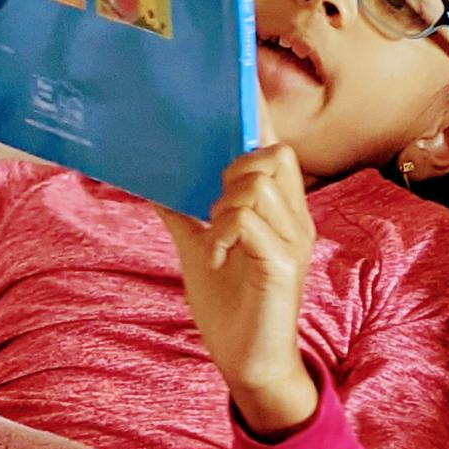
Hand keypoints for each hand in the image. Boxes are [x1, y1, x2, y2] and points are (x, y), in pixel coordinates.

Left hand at [156, 142, 318, 435]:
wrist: (250, 366)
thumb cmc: (232, 310)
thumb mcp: (200, 251)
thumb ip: (185, 216)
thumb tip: (152, 183)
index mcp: (280, 212)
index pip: (277, 149)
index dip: (261, 115)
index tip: (242, 83)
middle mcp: (296, 221)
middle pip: (275, 155)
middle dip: (235, 168)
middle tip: (212, 207)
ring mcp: (294, 243)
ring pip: (260, 183)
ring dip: (226, 202)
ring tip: (216, 237)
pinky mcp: (285, 266)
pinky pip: (252, 222)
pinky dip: (226, 230)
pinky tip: (219, 254)